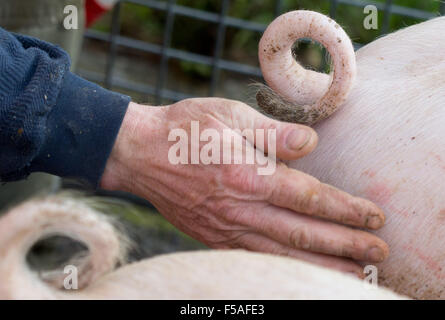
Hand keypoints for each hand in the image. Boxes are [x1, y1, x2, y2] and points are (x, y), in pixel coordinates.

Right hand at [100, 98, 387, 276]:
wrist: (140, 153)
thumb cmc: (185, 129)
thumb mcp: (228, 115)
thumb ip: (272, 133)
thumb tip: (310, 144)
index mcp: (247, 173)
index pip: (309, 197)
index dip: (345, 210)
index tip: (373, 218)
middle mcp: (239, 207)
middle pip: (302, 233)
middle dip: (345, 245)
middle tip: (378, 254)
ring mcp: (224, 228)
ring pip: (282, 254)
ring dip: (322, 266)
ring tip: (354, 276)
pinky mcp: (213, 238)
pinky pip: (255, 259)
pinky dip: (284, 269)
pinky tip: (303, 273)